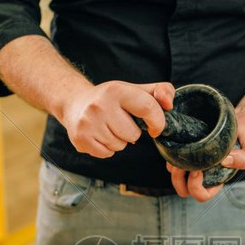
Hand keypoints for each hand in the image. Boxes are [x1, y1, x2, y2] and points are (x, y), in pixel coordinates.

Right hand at [60, 80, 174, 157]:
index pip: (148, 108)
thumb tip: (169, 104)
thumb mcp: (135, 90)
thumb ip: (160, 92)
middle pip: (133, 135)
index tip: (155, 128)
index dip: (158, 122)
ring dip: (119, 140)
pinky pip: (107, 154)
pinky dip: (107, 148)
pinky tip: (99, 135)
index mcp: (116, 90)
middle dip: (131, 132)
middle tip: (120, 122)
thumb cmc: (111, 99)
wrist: (74, 102)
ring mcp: (88, 123)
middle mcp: (100, 105)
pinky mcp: (81, 139)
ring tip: (108, 128)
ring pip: (120, 145)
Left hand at [167, 110, 244, 201]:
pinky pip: (172, 159)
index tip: (199, 169)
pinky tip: (179, 143)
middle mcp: (204, 174)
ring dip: (173, 167)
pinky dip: (171, 155)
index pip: (201, 195)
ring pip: (174, 176)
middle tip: (183, 163)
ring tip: (180, 152)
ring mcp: (194, 162)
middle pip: (183, 190)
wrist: (243, 118)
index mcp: (217, 179)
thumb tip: (224, 161)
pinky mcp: (188, 149)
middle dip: (179, 180)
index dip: (196, 187)